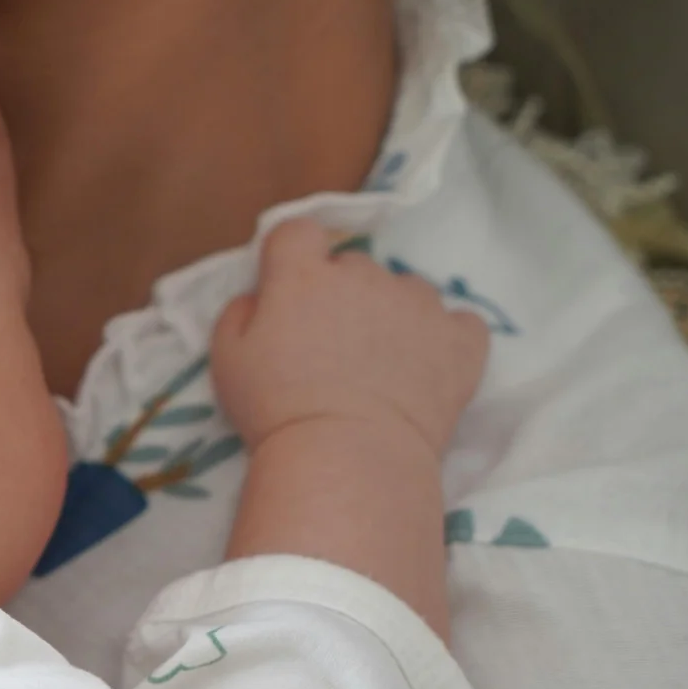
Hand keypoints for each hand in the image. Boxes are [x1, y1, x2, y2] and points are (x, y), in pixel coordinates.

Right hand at [211, 220, 489, 459]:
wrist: (348, 457)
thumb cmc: (276, 410)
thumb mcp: (227, 360)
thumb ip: (239, 313)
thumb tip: (259, 297)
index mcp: (303, 275)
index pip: (298, 232)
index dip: (293, 257)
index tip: (289, 290)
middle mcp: (364, 276)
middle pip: (354, 265)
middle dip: (342, 295)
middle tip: (331, 347)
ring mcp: (418, 305)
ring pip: (407, 290)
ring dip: (394, 313)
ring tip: (384, 363)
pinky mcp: (460, 340)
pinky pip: (460, 322)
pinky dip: (446, 338)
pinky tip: (430, 366)